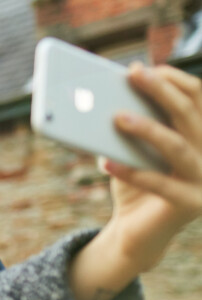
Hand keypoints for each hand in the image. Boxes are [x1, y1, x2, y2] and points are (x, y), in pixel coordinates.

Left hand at [102, 64, 201, 270]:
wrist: (136, 231)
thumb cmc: (134, 182)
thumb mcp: (132, 147)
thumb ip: (132, 121)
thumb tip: (115, 87)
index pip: (198, 98)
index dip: (173, 80)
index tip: (142, 68)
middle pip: (189, 115)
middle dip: (162, 91)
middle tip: (134, 75)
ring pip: (178, 147)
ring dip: (148, 129)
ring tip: (118, 117)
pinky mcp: (191, 205)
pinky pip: (160, 185)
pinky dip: (132, 172)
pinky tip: (107, 163)